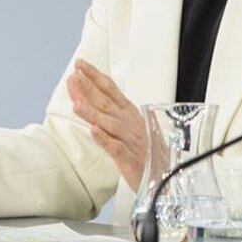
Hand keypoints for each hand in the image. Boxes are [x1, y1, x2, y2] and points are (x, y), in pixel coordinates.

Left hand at [66, 60, 146, 186]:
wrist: (166, 175)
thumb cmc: (146, 151)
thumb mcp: (130, 126)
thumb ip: (111, 113)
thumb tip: (88, 98)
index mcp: (130, 113)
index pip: (110, 90)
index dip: (95, 76)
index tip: (80, 65)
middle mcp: (130, 123)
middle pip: (107, 103)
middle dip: (90, 88)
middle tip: (76, 75)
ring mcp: (131, 141)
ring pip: (109, 124)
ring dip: (92, 113)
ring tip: (76, 104)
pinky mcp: (130, 160)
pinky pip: (116, 148)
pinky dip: (104, 139)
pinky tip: (93, 131)